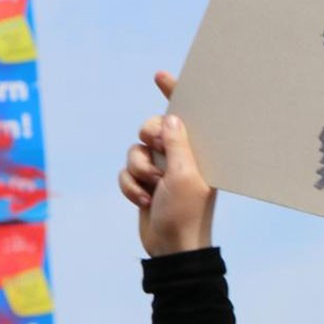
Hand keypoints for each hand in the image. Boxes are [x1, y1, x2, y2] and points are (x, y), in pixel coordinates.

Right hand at [117, 70, 216, 256]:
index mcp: (197, 149)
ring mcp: (162, 169)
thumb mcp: (184, 174)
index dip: (173, 93)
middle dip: (148, 140)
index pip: (185, 114)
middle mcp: (180, 155)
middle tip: (157, 151)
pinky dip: (130, 186)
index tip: (160, 76)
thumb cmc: (187, 213)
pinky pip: (125, 171)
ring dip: (138, 170)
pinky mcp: (145, 183)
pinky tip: (143, 200)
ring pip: (135, 149)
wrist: (172, 247)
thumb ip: (176, 143)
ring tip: (152, 188)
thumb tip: (171, 117)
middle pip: (152, 126)